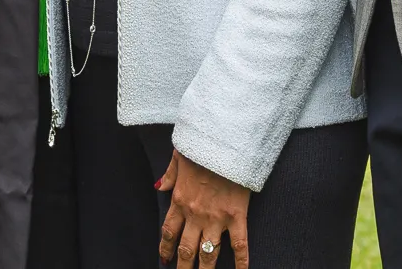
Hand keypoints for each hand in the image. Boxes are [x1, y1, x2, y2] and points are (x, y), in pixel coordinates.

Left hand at [158, 150, 251, 267]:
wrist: (224, 144)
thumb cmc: (201, 148)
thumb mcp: (178, 156)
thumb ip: (169, 174)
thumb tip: (160, 186)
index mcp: (180, 200)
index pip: (169, 231)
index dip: (166, 248)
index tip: (164, 260)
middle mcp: (195, 214)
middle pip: (186, 248)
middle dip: (182, 266)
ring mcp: (216, 218)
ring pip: (208, 253)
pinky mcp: (236, 217)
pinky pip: (239, 245)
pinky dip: (241, 262)